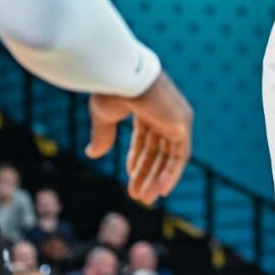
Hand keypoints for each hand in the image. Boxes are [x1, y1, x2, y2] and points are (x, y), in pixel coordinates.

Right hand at [87, 71, 192, 204]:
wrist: (123, 75)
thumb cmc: (111, 89)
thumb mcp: (103, 116)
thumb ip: (103, 134)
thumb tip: (92, 154)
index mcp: (146, 105)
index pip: (146, 137)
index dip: (138, 159)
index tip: (130, 177)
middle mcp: (164, 111)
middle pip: (158, 149)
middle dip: (147, 173)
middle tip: (138, 196)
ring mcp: (175, 117)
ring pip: (169, 155)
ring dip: (157, 178)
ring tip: (145, 199)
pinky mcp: (182, 123)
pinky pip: (181, 154)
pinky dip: (172, 173)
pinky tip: (162, 190)